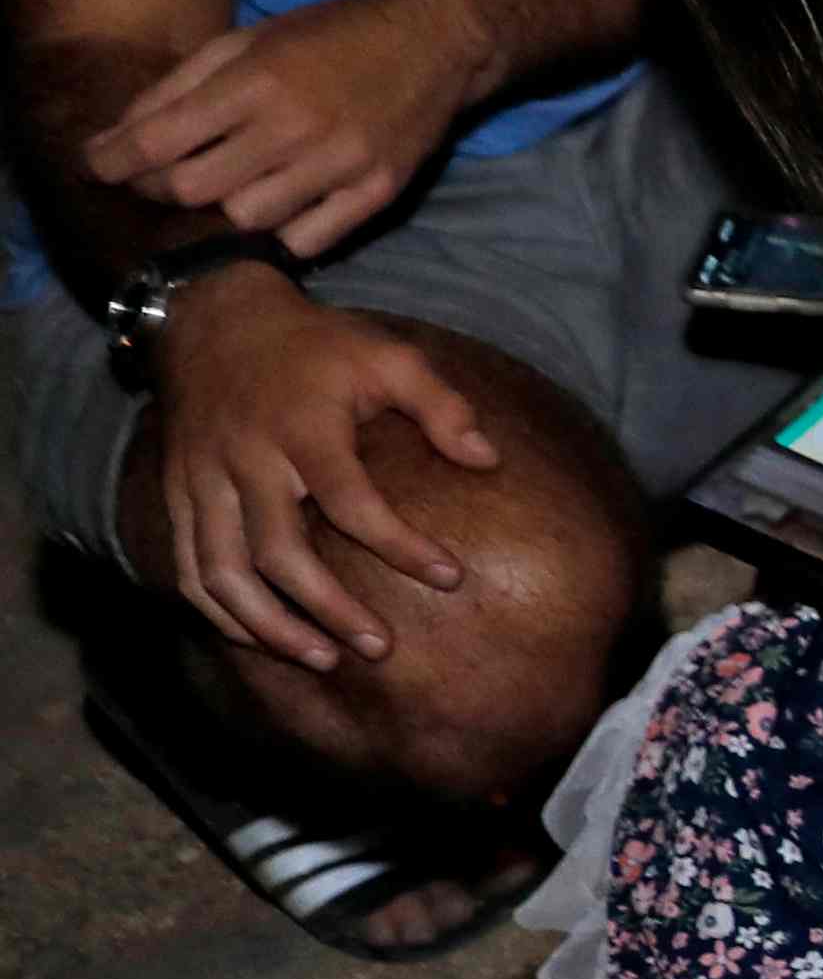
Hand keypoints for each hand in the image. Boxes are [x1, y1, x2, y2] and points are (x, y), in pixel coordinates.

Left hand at [90, 0, 491, 254]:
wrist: (438, 40)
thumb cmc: (332, 34)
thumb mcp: (250, 38)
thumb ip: (183, 84)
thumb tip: (122, 132)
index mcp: (257, 80)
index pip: (160, 139)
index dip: (114, 159)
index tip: (96, 164)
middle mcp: (296, 126)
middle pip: (193, 188)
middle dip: (158, 187)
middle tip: (156, 177)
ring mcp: (341, 164)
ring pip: (246, 219)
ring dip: (223, 208)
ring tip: (226, 187)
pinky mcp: (378, 191)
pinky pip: (307, 239)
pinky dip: (281, 230)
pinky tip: (279, 205)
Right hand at [144, 270, 495, 671]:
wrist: (212, 319)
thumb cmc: (314, 344)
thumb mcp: (388, 355)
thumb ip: (442, 406)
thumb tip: (488, 460)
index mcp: (303, 429)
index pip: (353, 503)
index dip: (402, 546)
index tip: (450, 577)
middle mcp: (247, 461)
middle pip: (279, 554)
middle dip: (329, 609)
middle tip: (380, 647)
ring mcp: (203, 480)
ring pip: (222, 573)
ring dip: (269, 626)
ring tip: (322, 659)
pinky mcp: (178, 493)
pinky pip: (186, 566)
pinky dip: (218, 611)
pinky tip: (259, 637)